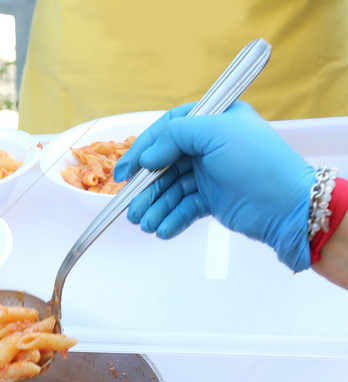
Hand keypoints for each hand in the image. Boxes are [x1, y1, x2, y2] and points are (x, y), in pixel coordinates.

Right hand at [114, 101, 315, 270]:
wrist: (289, 208)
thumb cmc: (261, 165)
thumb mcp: (217, 134)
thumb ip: (176, 136)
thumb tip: (147, 156)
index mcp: (214, 120)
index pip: (167, 130)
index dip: (142, 150)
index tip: (124, 171)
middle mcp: (211, 145)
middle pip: (164, 164)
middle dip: (146, 188)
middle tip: (131, 207)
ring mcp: (211, 173)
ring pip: (171, 189)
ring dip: (156, 207)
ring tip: (145, 224)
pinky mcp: (213, 199)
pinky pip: (184, 208)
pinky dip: (171, 219)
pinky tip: (163, 229)